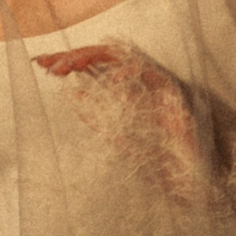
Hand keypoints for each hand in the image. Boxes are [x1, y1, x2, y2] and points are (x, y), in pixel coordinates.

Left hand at [34, 43, 207, 202]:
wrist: (194, 179)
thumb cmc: (160, 160)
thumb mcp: (118, 137)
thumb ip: (99, 116)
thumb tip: (72, 94)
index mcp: (128, 89)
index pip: (94, 67)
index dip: (68, 62)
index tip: (41, 65)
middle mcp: (140, 80)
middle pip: (103, 55)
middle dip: (73, 55)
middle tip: (46, 65)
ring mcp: (156, 83)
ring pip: (122, 57)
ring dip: (93, 58)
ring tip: (69, 66)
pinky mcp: (171, 92)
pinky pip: (147, 73)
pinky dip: (126, 74)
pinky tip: (107, 80)